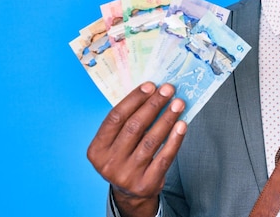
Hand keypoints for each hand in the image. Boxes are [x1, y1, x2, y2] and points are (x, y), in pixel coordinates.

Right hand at [87, 82, 186, 216]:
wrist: (130, 193)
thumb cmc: (125, 157)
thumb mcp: (116, 143)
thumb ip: (127, 122)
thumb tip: (152, 93)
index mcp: (97, 149)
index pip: (116, 117)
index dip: (134, 99)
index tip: (150, 85)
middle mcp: (109, 163)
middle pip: (134, 127)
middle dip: (154, 105)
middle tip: (168, 90)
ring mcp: (127, 175)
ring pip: (151, 141)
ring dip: (167, 118)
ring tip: (178, 103)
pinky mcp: (146, 184)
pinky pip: (164, 157)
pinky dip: (175, 139)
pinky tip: (182, 125)